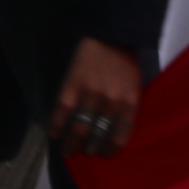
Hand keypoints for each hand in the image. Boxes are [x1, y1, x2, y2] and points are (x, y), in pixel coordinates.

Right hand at [50, 37, 143, 159]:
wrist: (111, 33)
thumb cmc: (125, 60)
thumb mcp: (134, 84)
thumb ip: (126, 106)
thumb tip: (115, 130)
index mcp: (129, 102)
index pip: (120, 136)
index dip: (111, 150)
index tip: (104, 155)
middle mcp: (110, 102)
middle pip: (98, 136)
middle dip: (91, 149)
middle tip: (85, 153)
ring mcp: (90, 95)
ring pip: (79, 129)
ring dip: (72, 144)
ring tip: (68, 152)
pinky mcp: (72, 86)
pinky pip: (62, 111)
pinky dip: (57, 125)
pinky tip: (54, 133)